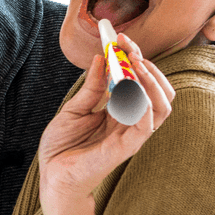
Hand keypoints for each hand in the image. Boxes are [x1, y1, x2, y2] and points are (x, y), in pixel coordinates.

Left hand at [38, 33, 174, 204]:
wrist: (52, 176)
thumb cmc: (62, 146)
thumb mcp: (74, 108)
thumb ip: (91, 87)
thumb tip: (100, 58)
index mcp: (119, 110)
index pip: (139, 80)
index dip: (133, 57)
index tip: (121, 38)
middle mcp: (130, 120)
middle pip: (157, 90)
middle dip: (147, 65)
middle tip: (129, 48)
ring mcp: (131, 134)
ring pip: (162, 105)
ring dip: (152, 81)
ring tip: (135, 65)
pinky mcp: (126, 148)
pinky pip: (146, 125)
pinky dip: (144, 104)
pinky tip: (130, 89)